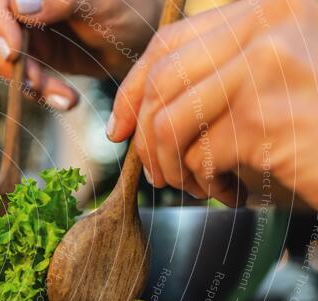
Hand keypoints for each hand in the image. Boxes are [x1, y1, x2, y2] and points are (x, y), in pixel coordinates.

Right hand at [0, 0, 161, 109]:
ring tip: (62, 96)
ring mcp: (25, 28)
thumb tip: (20, 7)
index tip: (14, 52)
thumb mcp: (101, 2)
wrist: (145, 38)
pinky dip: (42, 92)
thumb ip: (61, 0)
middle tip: (32, 82)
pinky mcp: (34, 55)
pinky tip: (67, 100)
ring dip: (26, 82)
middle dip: (6, 60)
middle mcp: (23, 2)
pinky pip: (21, 77)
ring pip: (0, 56)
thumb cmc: (130, 7)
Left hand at [109, 0, 317, 207]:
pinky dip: (206, 185)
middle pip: (163, 80)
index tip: (120, 128)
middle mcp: (270, 24)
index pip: (171, 42)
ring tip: (193, 187)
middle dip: (145, 137)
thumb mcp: (269, 86)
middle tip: (155, 173)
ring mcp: (268, 66)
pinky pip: (200, 156)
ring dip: (170, 166)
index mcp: (270, 7)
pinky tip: (229, 193)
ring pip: (170, 122)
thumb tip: (130, 115)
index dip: (134, 89)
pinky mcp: (267, 116)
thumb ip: (214, 79)